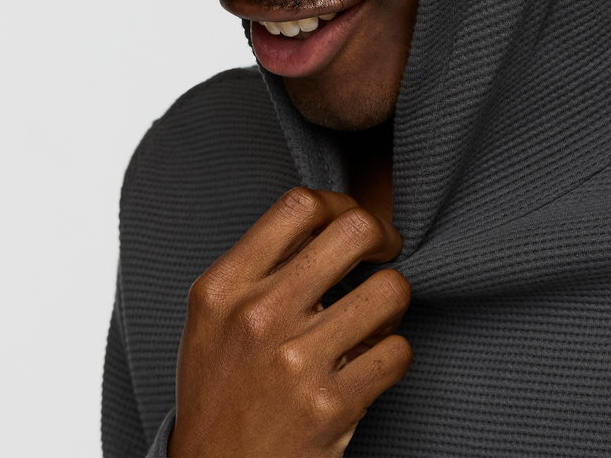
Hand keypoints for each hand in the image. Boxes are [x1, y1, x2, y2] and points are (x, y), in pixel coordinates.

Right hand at [168, 188, 412, 456]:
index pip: (299, 205)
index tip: (351, 220)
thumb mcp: (213, 318)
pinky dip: (394, 353)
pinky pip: (397, 351)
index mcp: (223, 287)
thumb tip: (325, 218)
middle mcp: (257, 317)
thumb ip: (258, 266)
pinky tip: (372, 361)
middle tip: (385, 251)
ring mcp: (295, 362)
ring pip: (391, 289)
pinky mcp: (330, 406)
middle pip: (354, 231)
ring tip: (378, 315)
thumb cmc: (219, 390)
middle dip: (383, 235)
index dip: (341, 203)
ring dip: (393, 300)